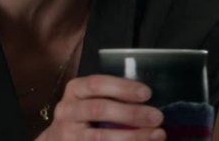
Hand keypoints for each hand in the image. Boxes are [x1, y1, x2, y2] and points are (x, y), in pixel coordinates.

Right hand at [35, 74, 164, 140]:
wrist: (61, 139)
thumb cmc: (84, 115)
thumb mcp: (90, 99)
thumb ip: (111, 97)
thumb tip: (147, 99)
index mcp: (74, 90)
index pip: (96, 84)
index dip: (122, 88)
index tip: (147, 93)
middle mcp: (67, 110)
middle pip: (99, 109)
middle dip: (131, 113)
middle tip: (157, 116)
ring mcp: (69, 134)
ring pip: (101, 136)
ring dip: (132, 136)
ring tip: (157, 134)